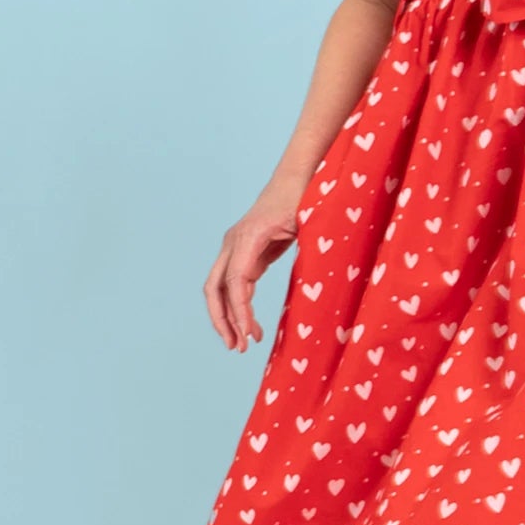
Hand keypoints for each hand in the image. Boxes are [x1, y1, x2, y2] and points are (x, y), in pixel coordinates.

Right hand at [203, 190, 304, 351]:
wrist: (295, 177)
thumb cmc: (303, 197)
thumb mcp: (305, 223)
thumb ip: (302, 248)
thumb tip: (309, 284)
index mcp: (247, 237)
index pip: (235, 281)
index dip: (240, 310)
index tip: (250, 334)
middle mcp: (234, 242)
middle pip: (214, 288)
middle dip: (222, 320)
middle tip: (237, 347)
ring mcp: (235, 247)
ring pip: (220, 289)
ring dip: (227, 317)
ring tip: (242, 344)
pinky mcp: (243, 252)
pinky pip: (234, 284)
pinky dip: (239, 306)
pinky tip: (250, 324)